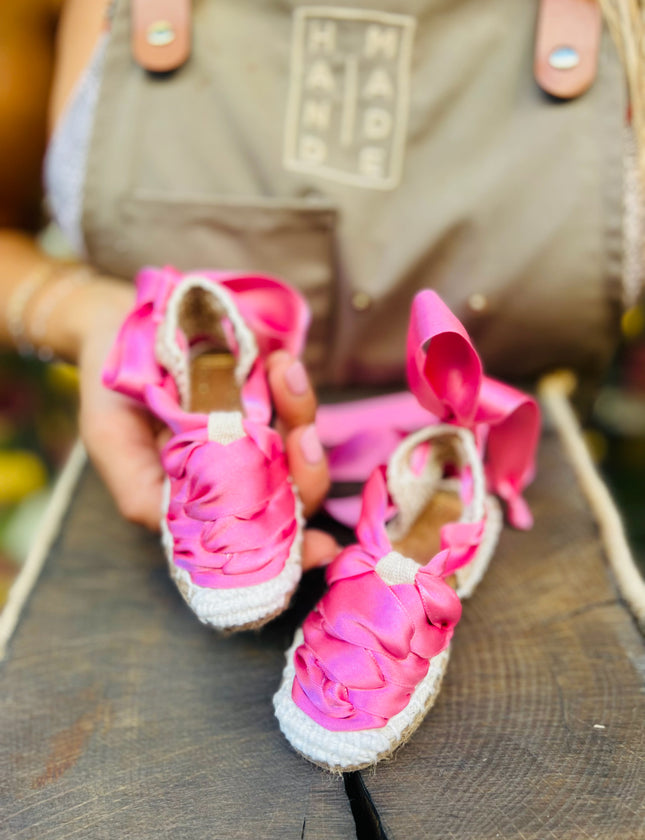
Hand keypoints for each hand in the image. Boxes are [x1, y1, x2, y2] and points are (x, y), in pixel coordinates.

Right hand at [76, 283, 338, 569]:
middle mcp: (236, 469)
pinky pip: (293, 397)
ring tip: (285, 375)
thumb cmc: (109, 390)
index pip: (252, 534)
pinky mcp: (266, 391)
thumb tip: (183, 532)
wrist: (118, 321)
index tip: (322, 547)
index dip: (291, 545)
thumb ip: (140, 494)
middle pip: (292, 492)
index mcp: (203, 497)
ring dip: (301, 414)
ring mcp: (256, 429)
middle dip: (308, 474)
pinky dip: (293, 383)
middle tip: (303, 441)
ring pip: (300, 442)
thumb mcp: (109, 443)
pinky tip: (281, 362)